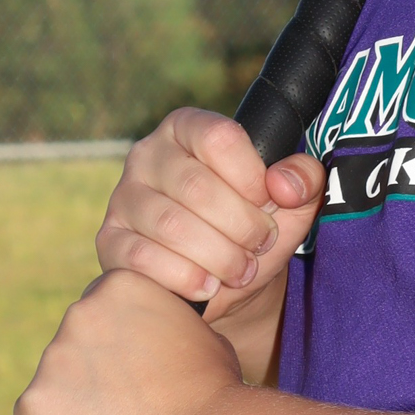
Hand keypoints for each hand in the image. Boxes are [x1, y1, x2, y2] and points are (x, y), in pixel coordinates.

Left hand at [14, 269, 244, 414]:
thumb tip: (158, 338)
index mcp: (118, 285)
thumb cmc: (212, 388)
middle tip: (124, 403)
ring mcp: (53, 357)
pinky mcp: (34, 402)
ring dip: (74, 403)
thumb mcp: (197, 330)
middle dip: (91, 370)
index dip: (114, 344)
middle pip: (72, 344)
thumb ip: (165, 323)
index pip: (100, 312)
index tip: (132, 369)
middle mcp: (79, 311)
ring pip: (53, 383)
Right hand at [97, 109, 324, 321]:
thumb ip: (304, 179)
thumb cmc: (252, 229)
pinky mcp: (111, 241)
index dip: (252, 177)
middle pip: (196, 186)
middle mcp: (148, 155)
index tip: (269, 204)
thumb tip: (284, 184)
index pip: (219, 137)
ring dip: (218, 256)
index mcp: (189, 128)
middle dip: (241, 225)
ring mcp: (123, 198)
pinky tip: (209, 286)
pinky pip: (142, 259)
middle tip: (260, 245)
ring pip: (171, 226)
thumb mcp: (291, 202)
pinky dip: (184, 277)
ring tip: (241, 269)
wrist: (222, 282)